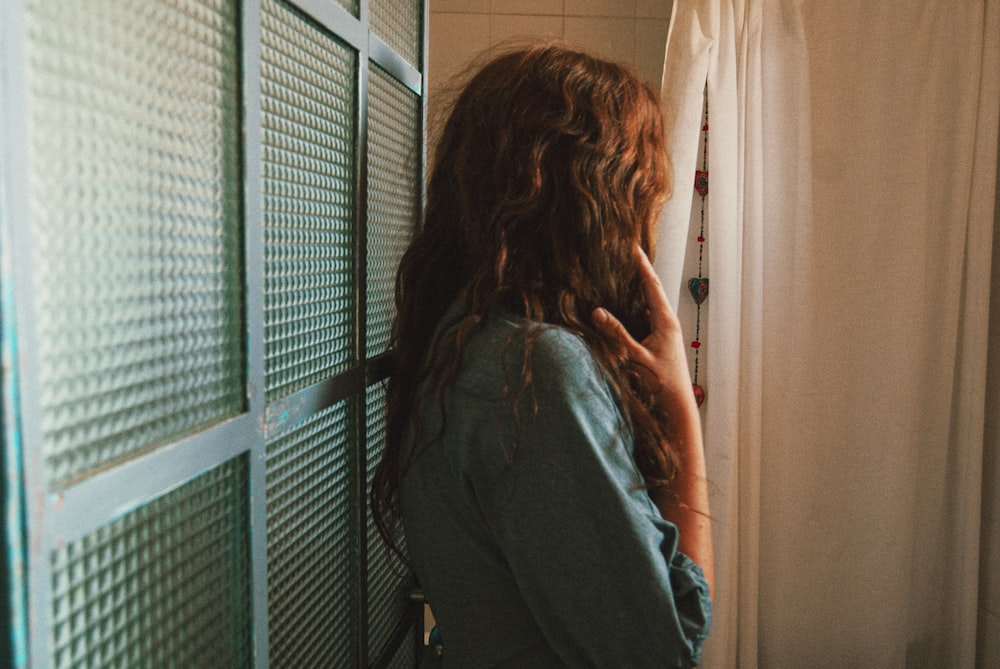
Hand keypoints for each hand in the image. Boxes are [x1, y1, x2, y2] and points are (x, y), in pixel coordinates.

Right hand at [590, 246, 697, 420]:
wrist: (677, 405)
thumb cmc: (661, 382)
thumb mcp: (636, 357)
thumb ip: (617, 334)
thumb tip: (597, 312)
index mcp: (665, 320)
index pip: (652, 285)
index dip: (641, 266)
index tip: (633, 247)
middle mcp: (667, 322)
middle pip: (652, 290)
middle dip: (639, 271)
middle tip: (627, 254)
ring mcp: (664, 331)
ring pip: (649, 303)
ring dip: (638, 288)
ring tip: (624, 272)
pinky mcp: (660, 341)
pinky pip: (646, 316)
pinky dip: (635, 305)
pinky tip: (625, 304)